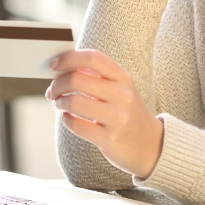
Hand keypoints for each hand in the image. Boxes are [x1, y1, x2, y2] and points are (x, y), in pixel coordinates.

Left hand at [45, 49, 164, 177]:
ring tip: (58, 104)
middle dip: (57, 84)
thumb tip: (63, 65)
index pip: (93, 58)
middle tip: (52, 91)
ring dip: (59, 102)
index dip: (68, 58)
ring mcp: (118, 118)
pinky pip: (76, 125)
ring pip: (74, 102)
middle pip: (77, 79)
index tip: (53, 65)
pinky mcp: (110, 139)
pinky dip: (66, 120)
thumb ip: (97, 76)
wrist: (152, 146)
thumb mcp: (121, 89)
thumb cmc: (127, 113)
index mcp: (124, 77)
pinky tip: (67, 118)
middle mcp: (123, 95)